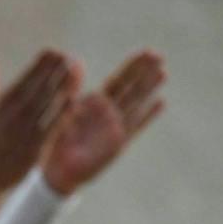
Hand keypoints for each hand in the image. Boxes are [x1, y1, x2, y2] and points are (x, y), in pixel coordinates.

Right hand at [0, 50, 82, 215]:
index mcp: (1, 106)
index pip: (24, 79)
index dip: (40, 64)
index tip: (53, 51)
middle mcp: (14, 116)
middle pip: (39, 87)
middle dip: (55, 70)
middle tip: (69, 56)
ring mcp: (25, 132)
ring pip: (48, 103)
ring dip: (64, 85)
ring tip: (76, 70)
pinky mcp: (36, 147)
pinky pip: (53, 126)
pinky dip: (64, 112)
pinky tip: (75, 99)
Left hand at [42, 49, 166, 194]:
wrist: (59, 171)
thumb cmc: (59, 143)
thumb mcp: (65, 113)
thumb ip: (72, 91)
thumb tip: (76, 65)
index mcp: (95, 104)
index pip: (118, 81)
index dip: (132, 67)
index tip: (146, 51)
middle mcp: (109, 113)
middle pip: (130, 88)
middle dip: (144, 72)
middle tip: (159, 55)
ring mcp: (116, 127)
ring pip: (136, 103)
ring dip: (149, 89)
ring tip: (163, 72)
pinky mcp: (119, 143)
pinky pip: (136, 126)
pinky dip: (147, 115)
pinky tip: (161, 102)